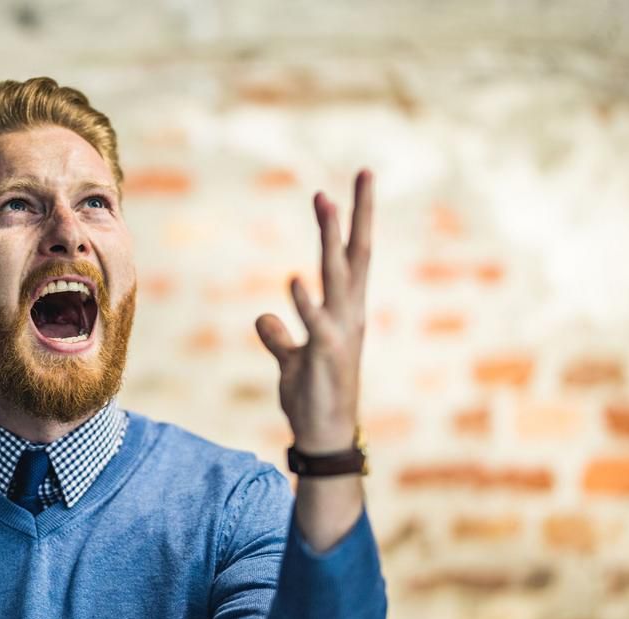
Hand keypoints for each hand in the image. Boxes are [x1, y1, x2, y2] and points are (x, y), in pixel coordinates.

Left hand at [255, 170, 372, 453]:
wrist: (322, 436)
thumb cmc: (312, 395)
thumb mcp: (291, 360)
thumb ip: (279, 336)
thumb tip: (265, 318)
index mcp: (344, 312)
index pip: (353, 258)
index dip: (354, 221)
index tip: (355, 184)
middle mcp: (349, 316)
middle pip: (355, 256)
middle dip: (357, 215)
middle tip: (363, 173)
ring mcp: (341, 334)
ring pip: (338, 278)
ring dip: (330, 239)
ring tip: (325, 202)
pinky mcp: (327, 356)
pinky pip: (318, 323)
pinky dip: (306, 302)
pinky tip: (294, 280)